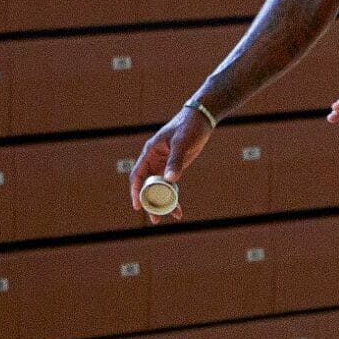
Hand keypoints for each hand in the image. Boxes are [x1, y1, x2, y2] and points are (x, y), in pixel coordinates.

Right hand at [128, 106, 212, 225]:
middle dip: (150, 203)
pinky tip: (178, 209)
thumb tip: (171, 179)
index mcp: (150, 152)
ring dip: (162, 203)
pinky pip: (170, 186)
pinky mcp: (174, 167)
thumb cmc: (189, 126)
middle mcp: (154, 160)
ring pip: (159, 188)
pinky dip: (174, 197)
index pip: (137, 175)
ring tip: (168, 218)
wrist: (201, 118)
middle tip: (155, 220)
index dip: (136, 191)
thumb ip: (176, 160)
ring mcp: (163, 165)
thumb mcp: (182, 142)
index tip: (138, 206)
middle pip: (147, 186)